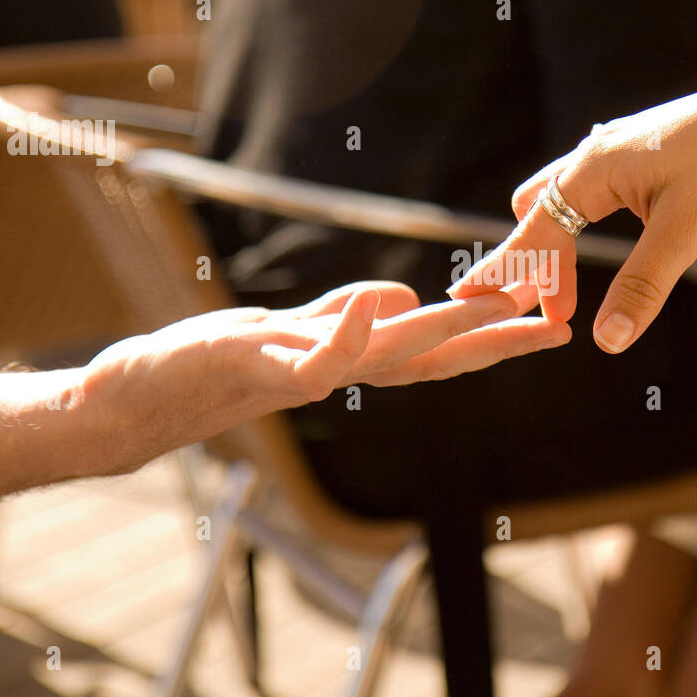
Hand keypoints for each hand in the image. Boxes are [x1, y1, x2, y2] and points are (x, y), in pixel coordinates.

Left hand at [79, 281, 569, 468]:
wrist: (142, 400)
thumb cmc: (214, 365)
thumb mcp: (291, 330)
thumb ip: (345, 315)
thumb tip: (404, 296)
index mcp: (351, 358)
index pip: (436, 349)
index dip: (495, 337)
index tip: (550, 321)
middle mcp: (340, 369)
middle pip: (430, 358)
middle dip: (493, 342)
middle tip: (555, 326)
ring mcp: (303, 370)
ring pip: (387, 356)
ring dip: (442, 332)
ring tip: (491, 306)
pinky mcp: (261, 364)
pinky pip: (314, 355)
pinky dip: (351, 332)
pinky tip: (384, 303)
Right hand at [449, 75, 696, 352]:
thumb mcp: (687, 234)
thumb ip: (641, 287)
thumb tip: (606, 342)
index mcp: (597, 165)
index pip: (537, 228)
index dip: (511, 272)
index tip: (479, 306)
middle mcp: (604, 152)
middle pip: (540, 208)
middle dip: (532, 259)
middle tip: (543, 310)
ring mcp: (630, 153)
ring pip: (570, 200)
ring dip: (560, 245)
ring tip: (563, 295)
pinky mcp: (656, 161)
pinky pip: (601, 196)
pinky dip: (587, 230)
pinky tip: (605, 255)